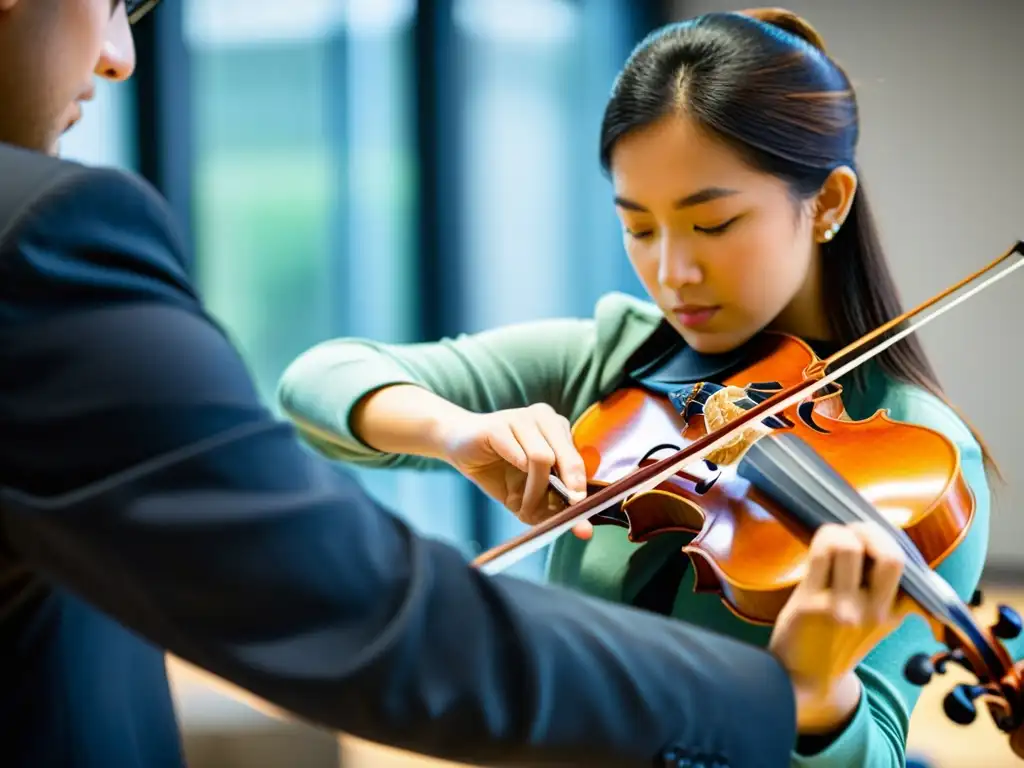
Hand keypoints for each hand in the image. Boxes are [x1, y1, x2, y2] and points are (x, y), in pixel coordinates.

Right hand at [438, 404, 592, 537]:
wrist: (457, 445)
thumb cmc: (496, 468)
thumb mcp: (529, 493)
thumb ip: (554, 507)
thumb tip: (583, 529)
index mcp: (557, 429)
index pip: (579, 459)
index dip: (582, 487)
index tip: (582, 514)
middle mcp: (544, 418)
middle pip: (568, 456)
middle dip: (569, 489)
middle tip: (565, 512)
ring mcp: (521, 417)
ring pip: (544, 458)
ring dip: (537, 490)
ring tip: (525, 507)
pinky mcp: (498, 425)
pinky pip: (519, 455)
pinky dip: (521, 481)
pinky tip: (513, 494)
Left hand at [769, 522, 910, 732]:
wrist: (804, 677)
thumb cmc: (836, 638)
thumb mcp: (874, 620)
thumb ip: (884, 588)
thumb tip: (882, 538)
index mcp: (895, 613)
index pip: (914, 570)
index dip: (894, 543)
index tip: (877, 542)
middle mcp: (875, 612)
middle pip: (892, 556)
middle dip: (871, 531)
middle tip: (855, 533)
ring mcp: (844, 608)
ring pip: (850, 547)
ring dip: (840, 533)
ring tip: (832, 541)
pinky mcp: (812, 604)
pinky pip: (822, 553)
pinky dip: (822, 538)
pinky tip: (818, 546)